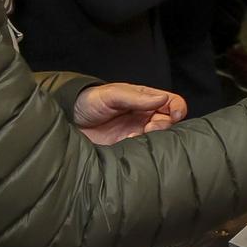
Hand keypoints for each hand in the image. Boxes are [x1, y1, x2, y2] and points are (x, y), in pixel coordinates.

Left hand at [73, 82, 187, 143]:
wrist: (68, 121)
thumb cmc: (89, 101)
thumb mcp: (112, 94)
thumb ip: (136, 98)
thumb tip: (163, 98)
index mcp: (145, 99)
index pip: (172, 102)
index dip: (178, 108)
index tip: (174, 115)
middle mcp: (144, 117)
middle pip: (169, 123)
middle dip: (164, 126)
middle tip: (148, 128)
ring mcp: (137, 133)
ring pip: (158, 139)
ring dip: (153, 139)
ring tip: (134, 138)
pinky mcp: (127, 148)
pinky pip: (143, 152)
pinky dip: (141, 150)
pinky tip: (127, 145)